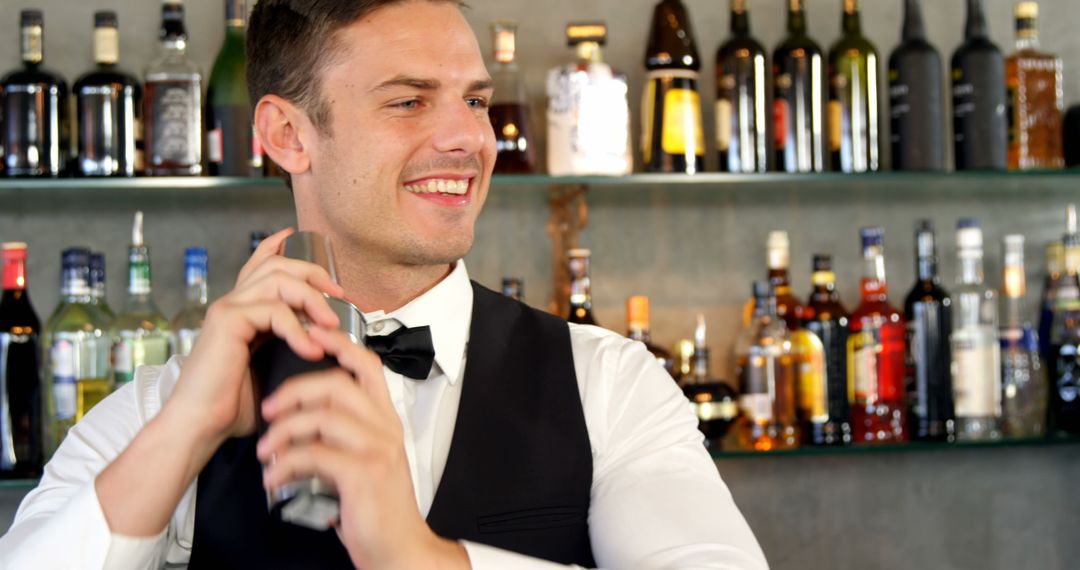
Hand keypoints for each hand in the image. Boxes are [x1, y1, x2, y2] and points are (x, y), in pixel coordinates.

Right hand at [164, 227, 345, 444]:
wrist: (200, 426)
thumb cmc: (231, 406)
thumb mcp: (268, 371)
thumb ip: (288, 350)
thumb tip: (322, 347)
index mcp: (240, 311)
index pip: (258, 266)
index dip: (276, 246)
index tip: (296, 236)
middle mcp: (232, 304)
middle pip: (276, 265)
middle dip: (312, 273)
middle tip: (338, 292)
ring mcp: (228, 309)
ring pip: (278, 280)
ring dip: (312, 298)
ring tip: (331, 322)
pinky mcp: (227, 321)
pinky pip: (273, 310)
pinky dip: (298, 328)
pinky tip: (310, 349)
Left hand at [256, 327, 469, 569]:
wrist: (398, 551)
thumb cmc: (376, 509)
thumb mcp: (363, 462)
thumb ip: (341, 436)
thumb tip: (301, 421)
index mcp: (385, 420)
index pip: (367, 366)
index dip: (339, 345)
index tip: (310, 335)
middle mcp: (384, 429)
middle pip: (338, 384)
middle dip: (294, 391)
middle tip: (269, 409)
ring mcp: (376, 450)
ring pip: (322, 417)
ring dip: (283, 432)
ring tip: (265, 451)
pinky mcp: (363, 474)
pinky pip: (314, 455)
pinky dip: (285, 464)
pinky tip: (274, 478)